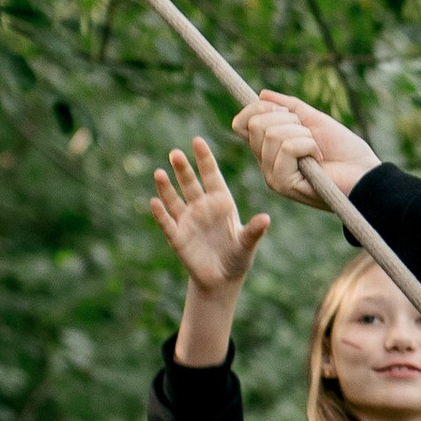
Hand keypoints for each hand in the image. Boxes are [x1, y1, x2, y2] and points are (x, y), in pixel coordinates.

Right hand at [151, 138, 269, 291]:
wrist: (222, 279)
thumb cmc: (237, 257)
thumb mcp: (247, 244)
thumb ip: (254, 231)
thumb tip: (266, 219)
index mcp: (221, 202)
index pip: (211, 176)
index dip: (204, 159)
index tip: (197, 141)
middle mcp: (202, 207)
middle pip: (190, 183)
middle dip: (183, 169)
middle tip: (175, 153)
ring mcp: (188, 220)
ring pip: (174, 199)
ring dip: (166, 187)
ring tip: (159, 173)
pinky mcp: (177, 237)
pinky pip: (167, 222)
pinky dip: (160, 213)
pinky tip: (154, 202)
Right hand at [235, 88, 378, 204]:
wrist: (365, 174)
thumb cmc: (344, 151)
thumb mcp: (314, 121)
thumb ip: (289, 107)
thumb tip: (262, 94)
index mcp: (269, 149)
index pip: (241, 123)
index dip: (258, 108)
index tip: (285, 111)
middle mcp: (265, 163)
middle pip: (256, 124)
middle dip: (289, 120)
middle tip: (310, 135)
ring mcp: (272, 176)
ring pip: (273, 134)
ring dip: (303, 134)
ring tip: (316, 149)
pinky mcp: (283, 184)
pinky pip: (287, 147)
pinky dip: (309, 145)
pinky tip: (318, 159)